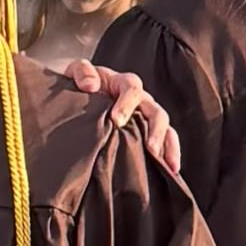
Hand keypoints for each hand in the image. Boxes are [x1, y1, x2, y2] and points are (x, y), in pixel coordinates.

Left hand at [56, 56, 179, 176]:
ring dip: (168, 147)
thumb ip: (82, 72)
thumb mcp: (74, 72)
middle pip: (156, 112)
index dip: (127, 104)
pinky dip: (168, 156)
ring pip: (165, 129)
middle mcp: (141, 100)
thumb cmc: (79, 85)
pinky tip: (171, 172)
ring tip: (169, 166)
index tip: (116, 120)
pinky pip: (164, 142)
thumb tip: (91, 85)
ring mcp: (146, 117)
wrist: (78, 97)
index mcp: (123, 84)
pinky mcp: (146, 133)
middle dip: (155, 130)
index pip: (132, 89)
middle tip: (150, 148)